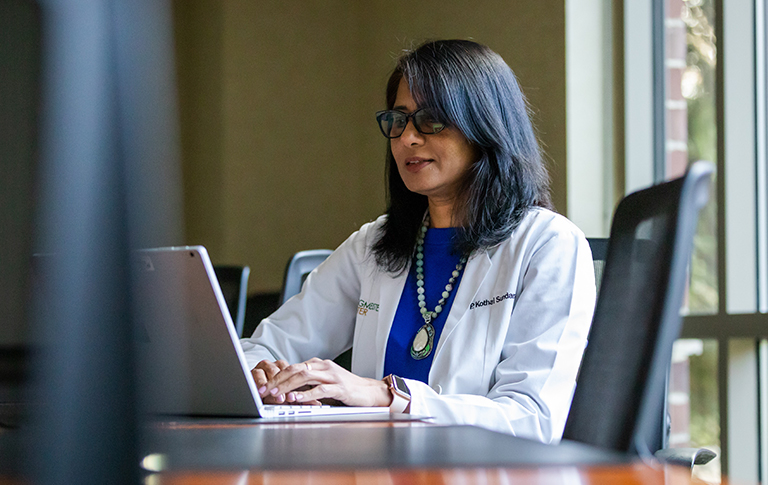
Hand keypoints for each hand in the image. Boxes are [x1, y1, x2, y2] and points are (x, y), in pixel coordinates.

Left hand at [261, 358, 391, 407]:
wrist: (369, 391)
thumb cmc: (345, 388)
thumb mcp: (324, 382)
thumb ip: (308, 383)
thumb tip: (286, 389)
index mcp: (318, 364)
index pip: (292, 367)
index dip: (276, 376)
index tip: (264, 386)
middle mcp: (323, 366)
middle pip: (295, 370)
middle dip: (277, 380)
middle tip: (264, 390)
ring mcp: (332, 376)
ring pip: (304, 377)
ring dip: (287, 387)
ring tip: (275, 394)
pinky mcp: (340, 387)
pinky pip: (320, 390)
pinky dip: (306, 395)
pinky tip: (296, 399)